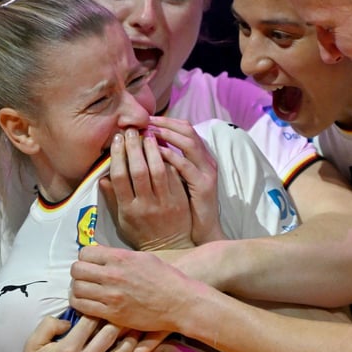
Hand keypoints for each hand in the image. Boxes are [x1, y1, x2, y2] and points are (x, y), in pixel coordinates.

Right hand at [8, 315, 134, 351]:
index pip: (92, 320)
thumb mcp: (33, 342)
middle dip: (118, 321)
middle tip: (122, 316)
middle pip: (111, 333)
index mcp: (68, 348)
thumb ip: (50, 324)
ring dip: (128, 340)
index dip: (98, 311)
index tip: (101, 309)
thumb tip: (72, 319)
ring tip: (130, 332)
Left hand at [70, 246, 205, 338]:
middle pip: (77, 270)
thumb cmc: (165, 278)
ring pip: (76, 289)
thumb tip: (101, 255)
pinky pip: (82, 307)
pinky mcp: (112, 313)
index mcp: (121, 258)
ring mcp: (111, 295)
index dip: (85, 257)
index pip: (85, 253)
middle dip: (79, 272)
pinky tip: (88, 302)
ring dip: (78, 288)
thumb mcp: (143, 258)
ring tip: (85, 290)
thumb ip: (120, 256)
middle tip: (85, 277)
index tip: (90, 263)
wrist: (179, 302)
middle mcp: (113, 275)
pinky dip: (80, 303)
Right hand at [102, 127, 193, 250]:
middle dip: (134, 147)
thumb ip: (113, 198)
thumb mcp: (122, 220)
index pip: (120, 177)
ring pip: (158, 170)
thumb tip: (102, 177)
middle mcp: (146, 205)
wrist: (171, 247)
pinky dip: (169, 160)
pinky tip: (164, 147)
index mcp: (128, 209)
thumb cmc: (142, 233)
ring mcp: (165, 202)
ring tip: (148, 134)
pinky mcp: (180, 200)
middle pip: (138, 170)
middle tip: (131, 131)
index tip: (117, 139)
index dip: (118, 155)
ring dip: (152, 149)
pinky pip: (174, 176)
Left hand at [148, 116, 224, 244]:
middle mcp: (205, 160)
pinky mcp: (204, 184)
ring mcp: (206, 171)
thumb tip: (145, 149)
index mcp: (199, 157)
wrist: (201, 232)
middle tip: (144, 121)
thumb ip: (165, 165)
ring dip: (167, 135)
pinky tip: (155, 152)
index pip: (185, 129)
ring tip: (148, 132)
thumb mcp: (175, 183)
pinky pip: (186, 165)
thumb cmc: (184, 209)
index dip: (166, 121)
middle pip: (188, 130)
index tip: (145, 119)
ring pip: (188, 143)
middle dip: (165, 123)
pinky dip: (171, 156)